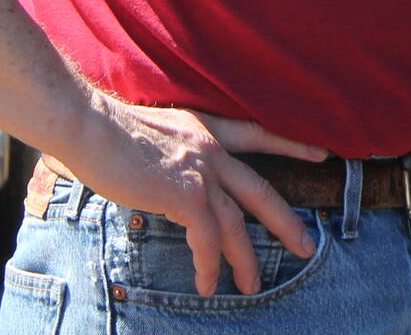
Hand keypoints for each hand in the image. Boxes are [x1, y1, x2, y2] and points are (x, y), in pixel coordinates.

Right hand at [63, 93, 328, 296]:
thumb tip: (168, 179)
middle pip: (260, 191)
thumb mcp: (153, 133)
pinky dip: (209, 266)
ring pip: (237, 224)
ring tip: (252, 287)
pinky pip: (207, 239)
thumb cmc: (104, 129)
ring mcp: (202, 173)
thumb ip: (172, 153)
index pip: (260, 135)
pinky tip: (208, 286)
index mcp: (207, 130)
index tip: (322, 154)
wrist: (88, 125)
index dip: (292, 146)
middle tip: (307, 246)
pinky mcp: (185, 195)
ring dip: (245, 260)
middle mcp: (213, 150)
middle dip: (285, 221)